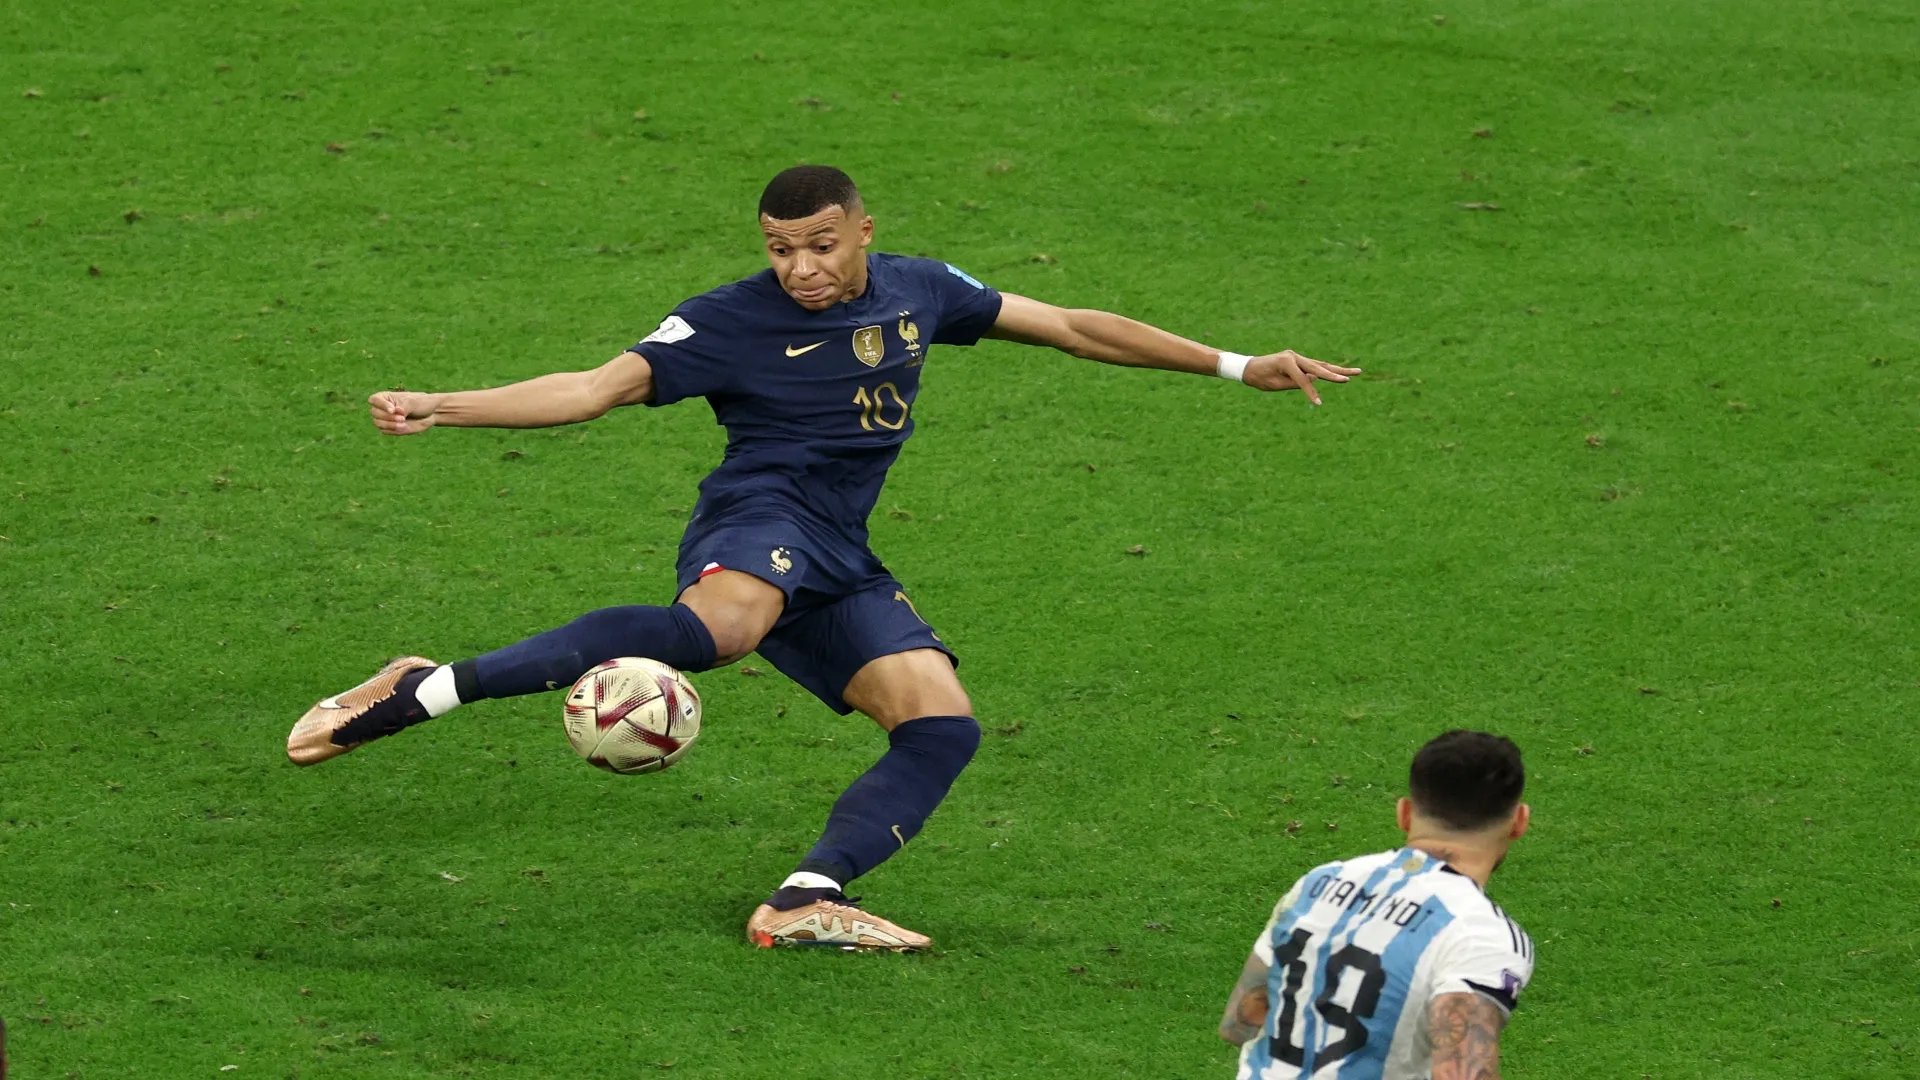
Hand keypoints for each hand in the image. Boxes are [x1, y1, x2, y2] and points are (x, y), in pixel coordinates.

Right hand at [368, 390, 441, 434]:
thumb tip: (394, 414)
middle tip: (402, 418)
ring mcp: (385, 418)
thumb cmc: (421, 403)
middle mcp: (382, 408)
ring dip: (389, 424)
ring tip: (403, 424)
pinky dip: (392, 430)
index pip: (373, 400)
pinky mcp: (389, 428)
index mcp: (385, 397)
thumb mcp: (413, 402)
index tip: (393, 410)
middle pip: (374, 413)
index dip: (381, 405)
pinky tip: (403, 428)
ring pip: (378, 423)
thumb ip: (402, 407)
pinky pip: (385, 430)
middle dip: (388, 416)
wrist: (430, 413)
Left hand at [1245, 350, 1361, 404]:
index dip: (1311, 392)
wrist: (1248, 367)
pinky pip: (1315, 366)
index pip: (1303, 379)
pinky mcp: (1298, 360)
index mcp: (1286, 362)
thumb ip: (1295, 383)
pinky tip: (1339, 372)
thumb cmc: (1259, 378)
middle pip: (1319, 367)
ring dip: (1337, 369)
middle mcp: (1294, 356)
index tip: (1319, 403)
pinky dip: (1326, 369)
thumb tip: (1315, 380)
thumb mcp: (1274, 385)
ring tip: (1356, 371)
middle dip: (1337, 373)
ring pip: (1320, 365)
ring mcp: (1296, 356)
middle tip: (1354, 375)